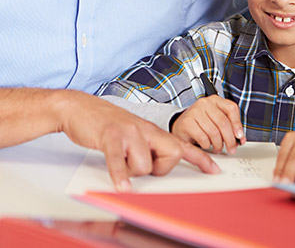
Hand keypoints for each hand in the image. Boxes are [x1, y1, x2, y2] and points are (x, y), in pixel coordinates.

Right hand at [60, 92, 220, 191]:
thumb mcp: (134, 134)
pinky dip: (121, 175)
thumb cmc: (106, 124)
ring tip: (119, 159)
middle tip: (138, 164)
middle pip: (171, 156)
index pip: (182, 144)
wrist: (80, 107)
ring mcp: (128, 132)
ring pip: (144, 165)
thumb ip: (148, 147)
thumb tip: (155, 167)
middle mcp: (145, 129)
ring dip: (132, 172)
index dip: (200, 158)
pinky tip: (121, 186)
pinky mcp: (110, 136)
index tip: (214, 170)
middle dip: (158, 169)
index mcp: (152, 130)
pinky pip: (119, 160)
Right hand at [171, 96, 245, 153]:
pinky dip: (207, 145)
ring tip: (218, 147)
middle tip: (232, 148)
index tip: (240, 136)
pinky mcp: (187, 122)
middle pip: (223, 123)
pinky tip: (206, 144)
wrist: (181, 125)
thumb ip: (229, 127)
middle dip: (230, 139)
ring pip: (214, 132)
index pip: (231, 108)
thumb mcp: (216, 120)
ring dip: (218, 144)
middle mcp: (205, 103)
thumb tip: (240, 138)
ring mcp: (194, 111)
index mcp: (215, 100)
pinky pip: (203, 138)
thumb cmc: (201, 124)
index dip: (238, 124)